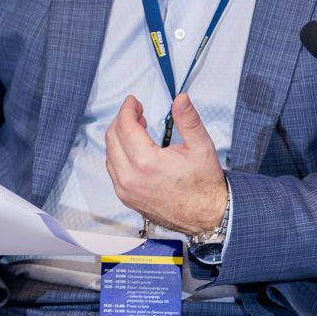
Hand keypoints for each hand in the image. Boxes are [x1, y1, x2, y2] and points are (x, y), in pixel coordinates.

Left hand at [105, 93, 227, 234]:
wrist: (206, 216)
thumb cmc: (204, 184)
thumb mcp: (201, 146)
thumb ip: (188, 119)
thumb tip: (180, 99)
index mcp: (147, 163)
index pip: (125, 126)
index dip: (128, 109)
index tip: (134, 101)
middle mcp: (131, 178)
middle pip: (112, 137)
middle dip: (122, 120)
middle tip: (137, 112)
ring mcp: (126, 190)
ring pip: (110, 154)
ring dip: (119, 137)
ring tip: (137, 129)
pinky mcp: (126, 198)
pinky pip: (113, 170)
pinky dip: (118, 154)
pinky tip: (133, 149)